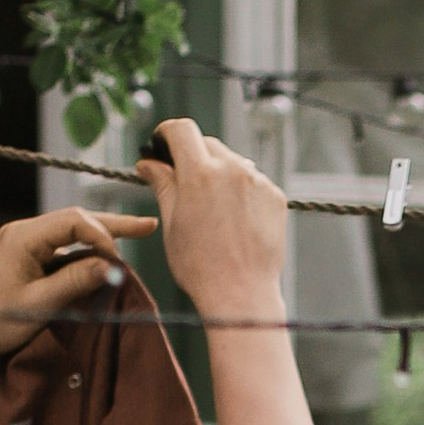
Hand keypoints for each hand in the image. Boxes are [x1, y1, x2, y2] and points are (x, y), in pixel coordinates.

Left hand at [0, 206, 156, 366]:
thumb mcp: (39, 304)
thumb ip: (77, 281)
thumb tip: (113, 266)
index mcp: (23, 236)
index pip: (75, 221)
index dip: (103, 236)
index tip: (119, 263)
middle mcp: (22, 232)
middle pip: (75, 220)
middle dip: (113, 225)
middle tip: (148, 226)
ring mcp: (21, 244)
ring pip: (69, 233)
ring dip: (99, 238)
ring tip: (135, 236)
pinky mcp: (22, 258)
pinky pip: (59, 249)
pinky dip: (83, 254)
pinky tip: (102, 261)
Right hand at [135, 115, 289, 319]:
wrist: (241, 294)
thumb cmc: (200, 266)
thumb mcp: (171, 222)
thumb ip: (162, 184)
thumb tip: (148, 163)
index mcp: (200, 173)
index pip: (182, 130)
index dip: (166, 133)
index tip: (161, 143)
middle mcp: (233, 170)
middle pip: (207, 143)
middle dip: (191, 155)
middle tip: (182, 181)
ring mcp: (258, 182)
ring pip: (232, 161)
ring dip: (218, 172)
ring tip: (210, 208)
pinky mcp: (275, 196)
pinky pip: (252, 181)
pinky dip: (240, 189)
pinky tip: (233, 218)